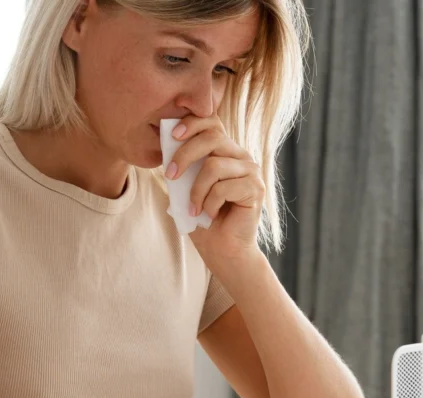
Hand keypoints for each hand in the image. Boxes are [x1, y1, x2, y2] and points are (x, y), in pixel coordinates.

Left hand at [164, 115, 263, 259]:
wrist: (222, 250)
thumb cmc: (202, 219)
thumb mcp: (186, 188)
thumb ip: (182, 167)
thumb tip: (167, 148)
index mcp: (225, 151)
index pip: (212, 122)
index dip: (193, 122)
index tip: (172, 135)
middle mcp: (241, 156)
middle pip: (212, 138)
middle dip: (185, 154)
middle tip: (171, 175)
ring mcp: (251, 171)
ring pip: (215, 166)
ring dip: (196, 190)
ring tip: (193, 209)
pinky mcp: (256, 189)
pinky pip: (224, 188)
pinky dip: (209, 203)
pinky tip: (209, 215)